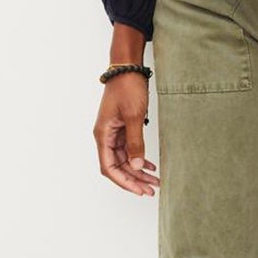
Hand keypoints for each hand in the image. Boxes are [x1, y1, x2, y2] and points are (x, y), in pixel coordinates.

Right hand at [96, 74, 160, 196]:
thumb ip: (135, 142)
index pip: (109, 167)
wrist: (128, 68)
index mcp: (103, 135)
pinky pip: (129, 149)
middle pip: (117, 166)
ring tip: (154, 180)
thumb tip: (136, 165)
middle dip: (134, 179)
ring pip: (124, 159)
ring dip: (138, 171)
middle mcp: (105, 136)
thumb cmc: (127, 88)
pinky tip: (150, 165)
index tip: (139, 190)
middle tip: (151, 189)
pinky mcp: (122, 127)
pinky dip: (139, 158)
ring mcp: (113, 132)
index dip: (124, 181)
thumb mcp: (134, 116)